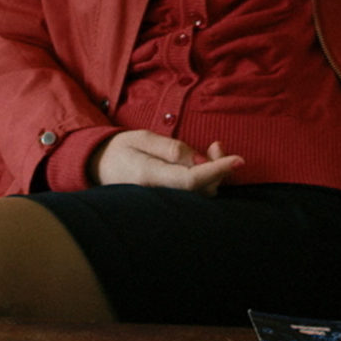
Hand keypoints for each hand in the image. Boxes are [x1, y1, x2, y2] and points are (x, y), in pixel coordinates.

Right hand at [90, 130, 242, 193]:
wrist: (101, 167)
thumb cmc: (121, 150)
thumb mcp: (141, 138)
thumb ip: (170, 148)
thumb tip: (198, 160)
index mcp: (149, 176)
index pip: (191, 180)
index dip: (217, 170)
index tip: (239, 160)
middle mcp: (160, 195)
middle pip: (202, 190)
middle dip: (219, 168)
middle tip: (217, 145)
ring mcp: (166, 202)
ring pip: (202, 194)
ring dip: (215, 173)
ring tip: (213, 149)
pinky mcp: (172, 202)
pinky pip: (197, 194)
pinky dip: (208, 179)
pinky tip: (205, 163)